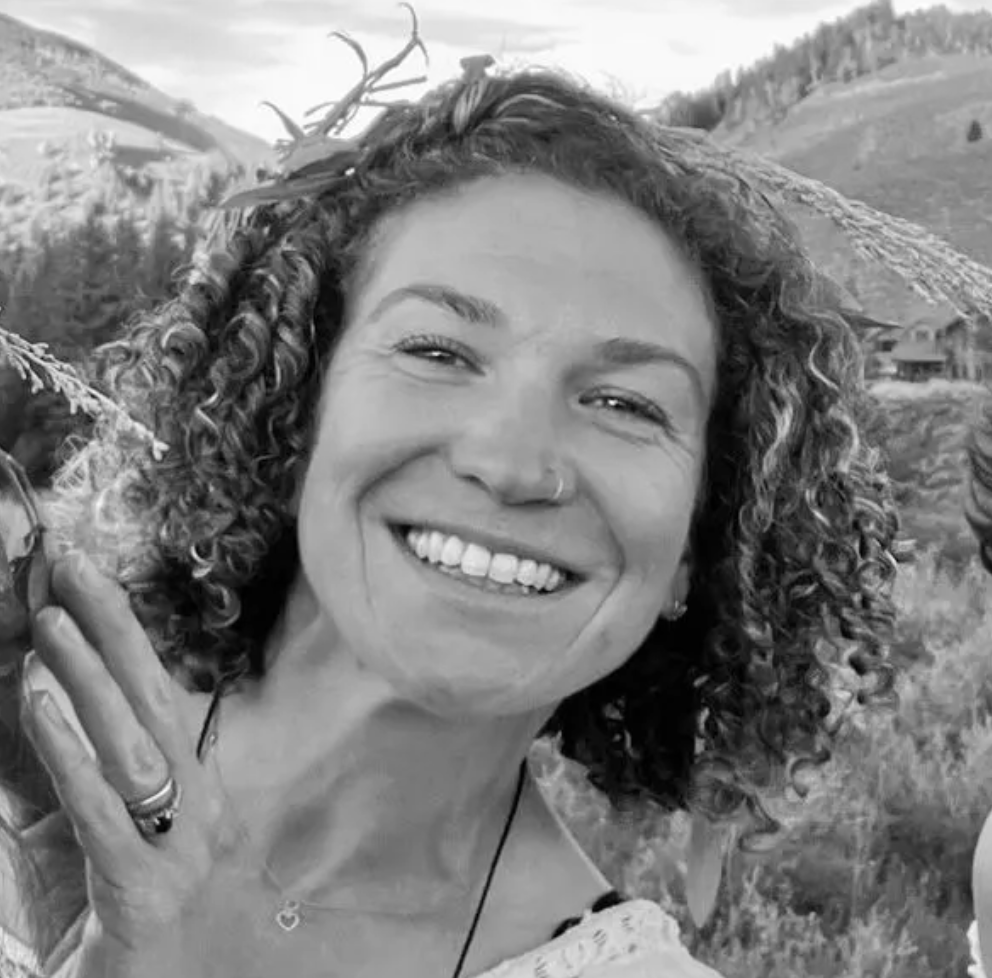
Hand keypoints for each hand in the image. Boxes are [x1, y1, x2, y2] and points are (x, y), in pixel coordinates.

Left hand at [22, 552, 230, 975]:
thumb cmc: (127, 901)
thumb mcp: (123, 821)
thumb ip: (102, 759)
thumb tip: (58, 682)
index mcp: (195, 780)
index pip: (158, 687)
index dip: (123, 627)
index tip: (86, 568)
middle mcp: (201, 802)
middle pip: (156, 702)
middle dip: (114, 630)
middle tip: (71, 569)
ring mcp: (181, 843)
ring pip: (133, 746)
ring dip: (90, 679)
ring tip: (48, 625)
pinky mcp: (146, 885)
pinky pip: (101, 808)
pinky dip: (68, 751)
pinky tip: (38, 704)